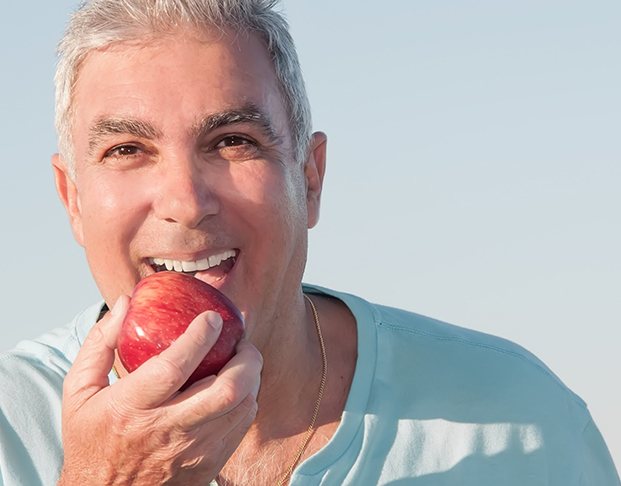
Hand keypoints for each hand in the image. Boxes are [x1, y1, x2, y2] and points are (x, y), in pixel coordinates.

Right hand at [58, 296, 261, 484]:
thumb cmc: (92, 440)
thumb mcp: (79, 392)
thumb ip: (100, 344)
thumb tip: (125, 303)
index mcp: (130, 408)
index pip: (173, 368)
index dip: (199, 337)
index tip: (213, 317)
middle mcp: (166, 431)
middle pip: (225, 391)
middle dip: (245, 358)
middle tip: (242, 341)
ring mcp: (191, 451)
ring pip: (241, 407)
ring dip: (251, 377)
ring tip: (243, 359)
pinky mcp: (208, 464)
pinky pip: (241, 425)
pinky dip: (247, 399)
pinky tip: (238, 386)